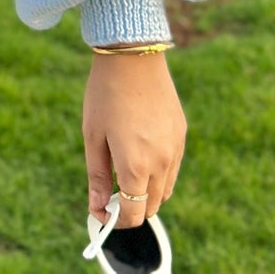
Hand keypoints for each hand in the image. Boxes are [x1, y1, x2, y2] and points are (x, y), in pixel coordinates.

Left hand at [83, 49, 184, 230]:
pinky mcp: (182, 135)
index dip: (117, 219)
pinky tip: (140, 148)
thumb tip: (96, 209)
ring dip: (146, 190)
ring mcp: (175, 149)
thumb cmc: (105, 93)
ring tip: (124, 166)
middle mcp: (161, 163)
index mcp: (136, 165)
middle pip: (151, 206)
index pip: (134, 214)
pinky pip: (172, 167)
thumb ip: (97, 176)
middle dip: (131, 206)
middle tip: (110, 189)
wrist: (133, 54)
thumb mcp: (93, 135)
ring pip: (165, 189)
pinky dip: (158, 171)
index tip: (102, 210)